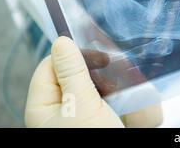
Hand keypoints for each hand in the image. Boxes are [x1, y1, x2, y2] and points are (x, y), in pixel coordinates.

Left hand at [25, 37, 162, 127]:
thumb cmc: (94, 141)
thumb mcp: (81, 106)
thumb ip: (72, 72)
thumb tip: (61, 41)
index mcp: (44, 106)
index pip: (51, 66)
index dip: (74, 55)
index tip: (100, 55)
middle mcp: (61, 110)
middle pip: (78, 75)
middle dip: (102, 74)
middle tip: (119, 74)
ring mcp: (84, 116)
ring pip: (100, 87)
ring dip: (118, 88)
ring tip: (131, 99)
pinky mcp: (103, 120)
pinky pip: (114, 102)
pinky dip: (126, 101)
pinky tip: (135, 109)